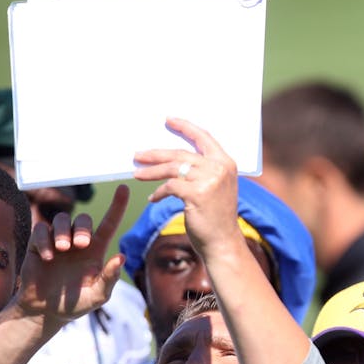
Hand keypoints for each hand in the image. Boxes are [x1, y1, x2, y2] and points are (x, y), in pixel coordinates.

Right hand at [18, 184, 129, 331]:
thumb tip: (121, 257)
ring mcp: (57, 242)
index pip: (108, 224)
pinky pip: (41, 230)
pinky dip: (44, 240)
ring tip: (63, 249)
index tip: (124, 189)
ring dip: (63, 231)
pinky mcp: (37, 246)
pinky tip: (48, 257)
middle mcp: (77, 243)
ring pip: (62, 219)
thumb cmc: (75, 304)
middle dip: (83, 227)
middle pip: (83, 219)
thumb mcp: (97, 296)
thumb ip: (109, 278)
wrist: (45, 312)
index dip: (117, 206)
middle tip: (81, 244)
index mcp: (96, 251)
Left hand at [133, 118, 242, 256]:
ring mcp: (209, 180)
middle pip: (181, 153)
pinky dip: (159, 192)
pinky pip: (170, 186)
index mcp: (226, 163)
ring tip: (137, 173)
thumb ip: (204, 170)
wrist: (223, 243)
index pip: (203, 137)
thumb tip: (173, 158)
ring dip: (151, 171)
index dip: (185, 127)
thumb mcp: (216, 188)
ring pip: (173, 168)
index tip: (168, 120)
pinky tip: (153, 198)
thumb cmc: (216, 217)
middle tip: (138, 154)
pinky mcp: (196, 194)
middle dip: (156, 154)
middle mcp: (219, 168)